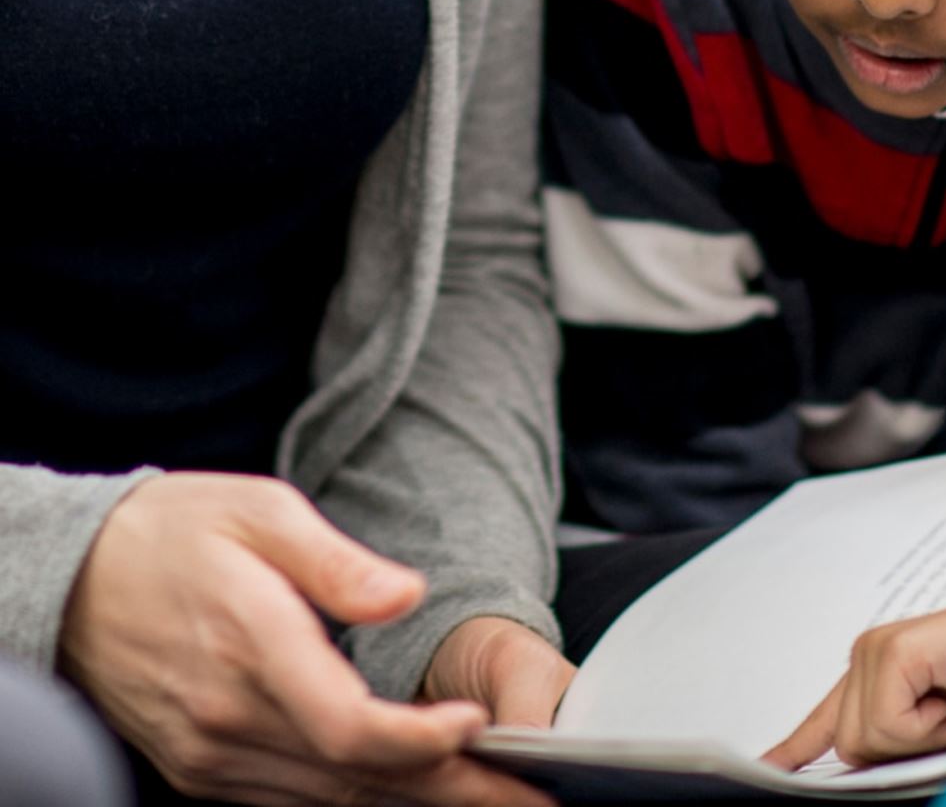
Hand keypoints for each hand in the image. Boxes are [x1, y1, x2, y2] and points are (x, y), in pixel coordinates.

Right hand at [59, 472, 554, 805]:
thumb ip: (338, 562)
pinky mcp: (201, 766)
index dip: (419, 741)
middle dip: (448, 788)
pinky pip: (290, 797)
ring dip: (410, 801)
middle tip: (525, 792)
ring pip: (325, 798)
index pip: (346, 725)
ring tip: (491, 795)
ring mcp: (210, 752)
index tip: (477, 726)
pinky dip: (355, 796)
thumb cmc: (179, 530)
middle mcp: (228, 717)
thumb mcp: (263, 511)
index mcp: (252, 645)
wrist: (75, 576)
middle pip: (352, 776)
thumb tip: (408, 593)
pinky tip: (410, 788)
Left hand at [763, 594, 945, 771]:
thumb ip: (897, 741)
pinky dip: (930, 728)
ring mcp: (877, 647)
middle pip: (847, 743)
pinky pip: (888, 726)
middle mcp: (870, 654)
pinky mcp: (892, 649)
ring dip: (922, 739)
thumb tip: (856, 761)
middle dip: (903, 750)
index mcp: (880, 672)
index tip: (771, 766)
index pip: (829, 716)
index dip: (798, 744)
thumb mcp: (941, 731)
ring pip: (865, 740)